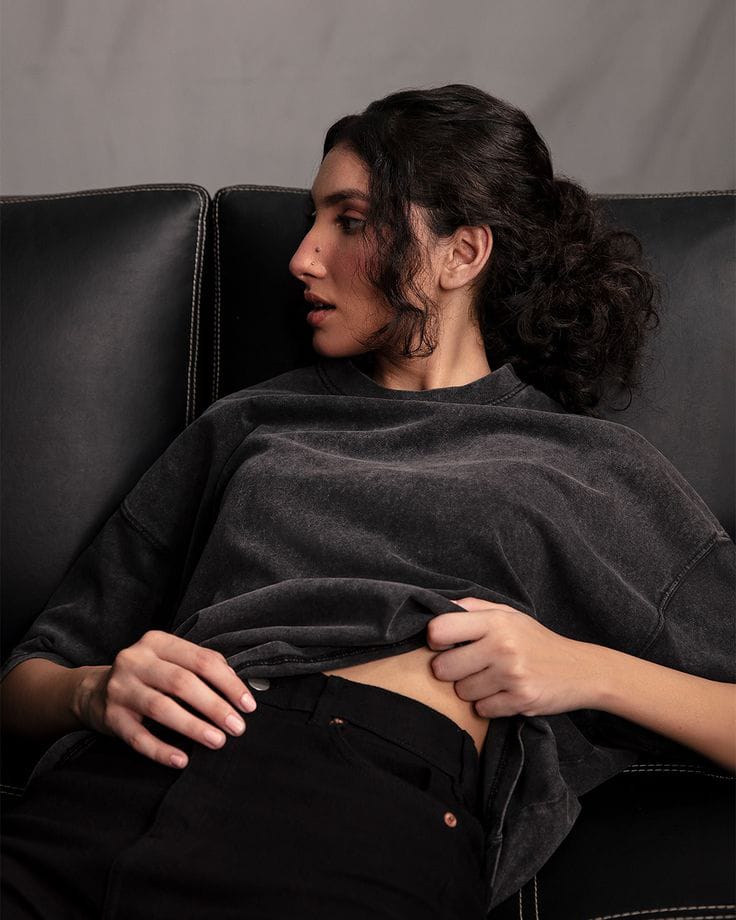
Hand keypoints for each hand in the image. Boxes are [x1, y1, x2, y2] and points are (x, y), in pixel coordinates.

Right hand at [73, 630, 257, 768]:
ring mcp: (120, 688)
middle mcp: (136, 660)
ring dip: (193, 727)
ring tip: (217, 741)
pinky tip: (181, 759)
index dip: (228, 683)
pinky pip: (138, 737)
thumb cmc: (147, 676)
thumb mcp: (171, 660)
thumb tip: (237, 685)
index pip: (201, 660)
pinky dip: (161, 750)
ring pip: (161, 708)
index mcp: (157, 642)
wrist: (94, 692)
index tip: (248, 704)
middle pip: (182, 683)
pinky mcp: (110, 717)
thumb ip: (202, 665)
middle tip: (237, 727)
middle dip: (215, 707)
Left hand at [427, 596, 601, 717]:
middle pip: (443, 667)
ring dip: (471, 689)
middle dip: (450, 670)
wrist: (581, 669)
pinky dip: (488, 705)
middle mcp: (502, 645)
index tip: (444, 644)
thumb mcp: (509, 614)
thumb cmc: (536, 640)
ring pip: (461, 692)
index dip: (435, 639)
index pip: (440, 629)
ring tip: (491, 679)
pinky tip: (503, 693)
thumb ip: (472, 607)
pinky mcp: (520, 700)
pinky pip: (481, 709)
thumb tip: (436, 606)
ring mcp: (511, 674)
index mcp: (495, 620)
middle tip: (467, 666)